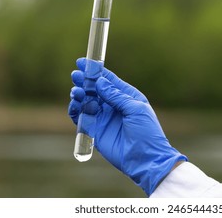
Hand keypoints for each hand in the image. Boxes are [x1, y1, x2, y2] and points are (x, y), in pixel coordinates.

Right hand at [68, 58, 186, 195]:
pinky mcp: (94, 130)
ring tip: (77, 91)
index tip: (83, 62)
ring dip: (79, 94)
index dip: (96, 71)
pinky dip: (75, 109)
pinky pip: (81, 116)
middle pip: (95, 89)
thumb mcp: (135, 109)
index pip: (109, 80)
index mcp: (127, 97)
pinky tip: (74, 103)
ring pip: (86, 101)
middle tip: (75, 75)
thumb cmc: (146, 132)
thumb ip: (116, 96)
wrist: (145, 159)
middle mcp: (113, 105)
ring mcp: (103, 117)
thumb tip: (100, 82)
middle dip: (85, 81)